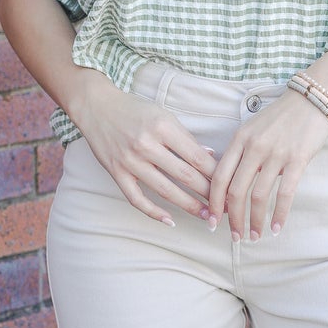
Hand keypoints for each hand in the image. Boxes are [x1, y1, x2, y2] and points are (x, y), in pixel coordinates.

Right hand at [76, 85, 217, 227]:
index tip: (231, 185)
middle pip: (185, 176)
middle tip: (225, 206)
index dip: (217, 174)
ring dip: (189, 206)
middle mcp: (146, 145)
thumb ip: (186, 138)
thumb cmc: (134, 109)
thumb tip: (210, 156)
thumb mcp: (164, 115)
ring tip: (206, 216)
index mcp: (162, 127)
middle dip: (209, 194)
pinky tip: (170, 221)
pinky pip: (137, 199)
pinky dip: (154, 212)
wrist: (96, 106)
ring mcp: (130, 161)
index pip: (197, 157)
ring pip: (166, 190)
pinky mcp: (116, 173)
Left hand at [206, 89, 327, 241]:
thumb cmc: (282, 116)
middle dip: (232, 219)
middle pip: (235, 191)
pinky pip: (284, 194)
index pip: (219, 176)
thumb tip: (231, 184)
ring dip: (254, 221)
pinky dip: (279, 215)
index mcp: (239, 139)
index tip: (213, 220)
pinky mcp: (297, 160)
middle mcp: (254, 148)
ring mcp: (275, 154)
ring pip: (258, 197)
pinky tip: (277, 228)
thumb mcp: (253, 128)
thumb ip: (241, 152)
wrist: (313, 99)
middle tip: (234, 236)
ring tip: (254, 236)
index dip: (213, 202)